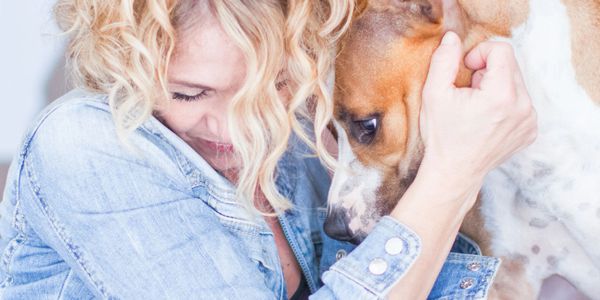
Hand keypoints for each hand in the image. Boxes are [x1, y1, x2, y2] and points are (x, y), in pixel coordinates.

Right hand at [418, 31, 536, 185]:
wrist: (454, 172)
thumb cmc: (442, 135)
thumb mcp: (434, 94)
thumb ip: (444, 61)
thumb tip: (453, 39)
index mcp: (501, 95)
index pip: (502, 50)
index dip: (479, 54)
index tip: (466, 70)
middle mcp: (523, 107)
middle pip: (510, 65)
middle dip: (487, 72)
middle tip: (468, 94)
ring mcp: (530, 121)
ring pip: (516, 83)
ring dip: (496, 87)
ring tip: (477, 108)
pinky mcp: (531, 130)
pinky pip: (521, 102)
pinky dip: (505, 103)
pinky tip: (487, 120)